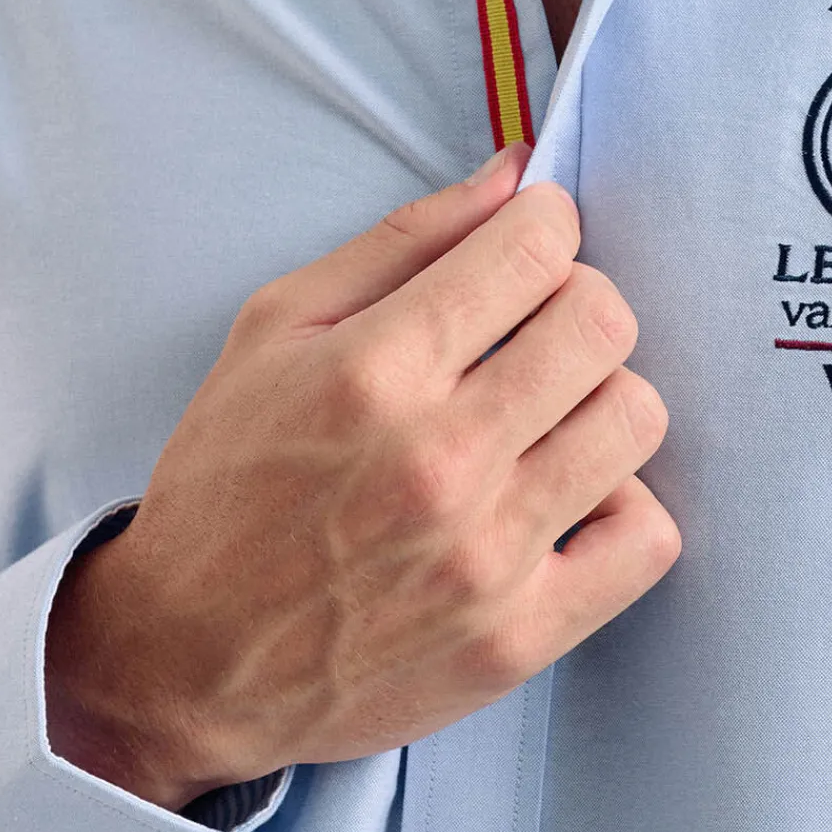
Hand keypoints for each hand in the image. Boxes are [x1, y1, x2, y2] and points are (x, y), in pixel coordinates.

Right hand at [43, 147, 678, 809]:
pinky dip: (621, 504)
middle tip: (536, 323)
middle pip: (602, 323)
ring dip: (601, 395)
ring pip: (635, 418)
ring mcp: (484, 556)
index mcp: (374, 368)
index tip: (527, 240)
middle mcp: (438, 459)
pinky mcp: (516, 637)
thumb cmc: (226, 480)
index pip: (535, 248)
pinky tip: (565, 493)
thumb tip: (516, 172)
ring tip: (546, 410)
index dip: (544, 223)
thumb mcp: (277, 325)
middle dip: (579, 296)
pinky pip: (646, 539)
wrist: (185, 659)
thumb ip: (406, 236)